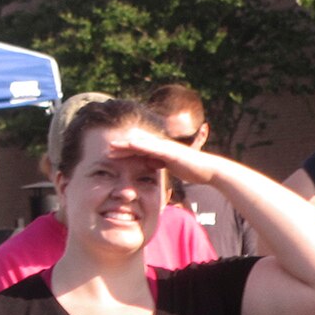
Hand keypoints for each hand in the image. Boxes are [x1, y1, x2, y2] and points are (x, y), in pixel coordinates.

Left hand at [102, 125, 216, 185]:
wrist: (208, 170)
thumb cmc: (191, 170)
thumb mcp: (170, 168)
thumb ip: (159, 165)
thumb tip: (149, 166)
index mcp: (160, 151)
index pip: (139, 150)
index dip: (125, 151)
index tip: (111, 154)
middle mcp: (161, 146)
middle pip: (138, 145)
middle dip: (122, 146)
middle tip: (106, 148)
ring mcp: (165, 147)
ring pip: (142, 144)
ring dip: (127, 144)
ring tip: (113, 145)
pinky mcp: (170, 151)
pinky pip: (153, 147)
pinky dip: (141, 145)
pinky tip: (131, 144)